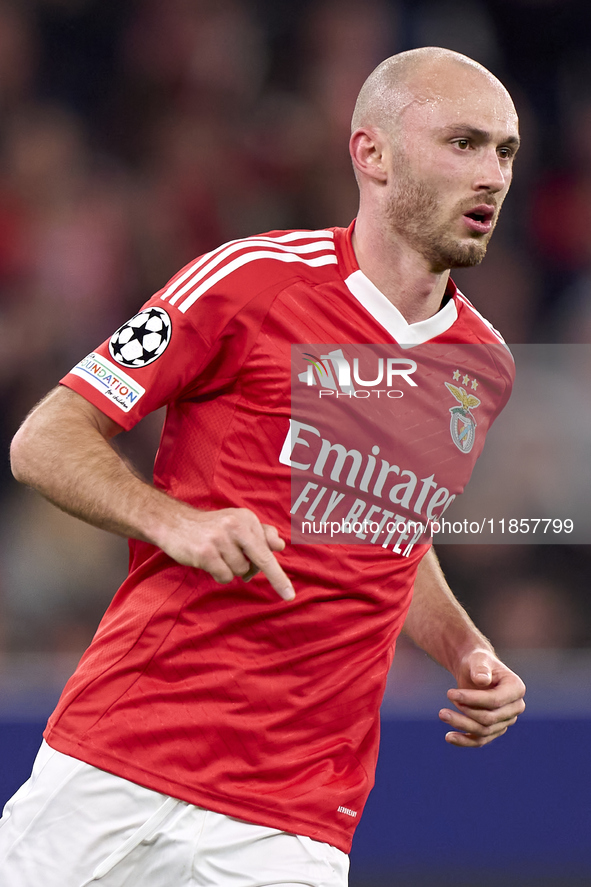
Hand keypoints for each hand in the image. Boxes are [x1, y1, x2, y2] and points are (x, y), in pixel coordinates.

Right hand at [158, 505, 294, 601]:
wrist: (174, 522)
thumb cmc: (211, 527)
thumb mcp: (237, 524)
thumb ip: (260, 534)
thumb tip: (279, 545)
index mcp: (247, 518)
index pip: (269, 548)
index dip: (279, 574)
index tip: (289, 594)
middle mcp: (235, 526)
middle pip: (261, 560)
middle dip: (274, 579)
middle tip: (278, 590)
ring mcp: (220, 539)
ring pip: (241, 571)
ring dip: (232, 570)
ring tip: (220, 558)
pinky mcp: (205, 553)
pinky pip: (225, 577)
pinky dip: (220, 575)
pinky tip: (209, 563)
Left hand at [438, 649, 524, 747]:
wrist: (474, 670)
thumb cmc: (477, 662)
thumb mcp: (478, 659)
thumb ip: (480, 668)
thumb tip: (482, 680)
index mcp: (516, 688)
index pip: (495, 701)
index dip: (472, 699)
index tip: (449, 693)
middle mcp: (515, 707)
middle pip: (490, 719)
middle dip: (465, 712)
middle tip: (447, 699)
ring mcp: (505, 720)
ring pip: (484, 731)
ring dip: (461, 725)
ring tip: (442, 714)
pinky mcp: (494, 729)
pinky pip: (480, 740)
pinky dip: (464, 741)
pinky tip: (449, 737)